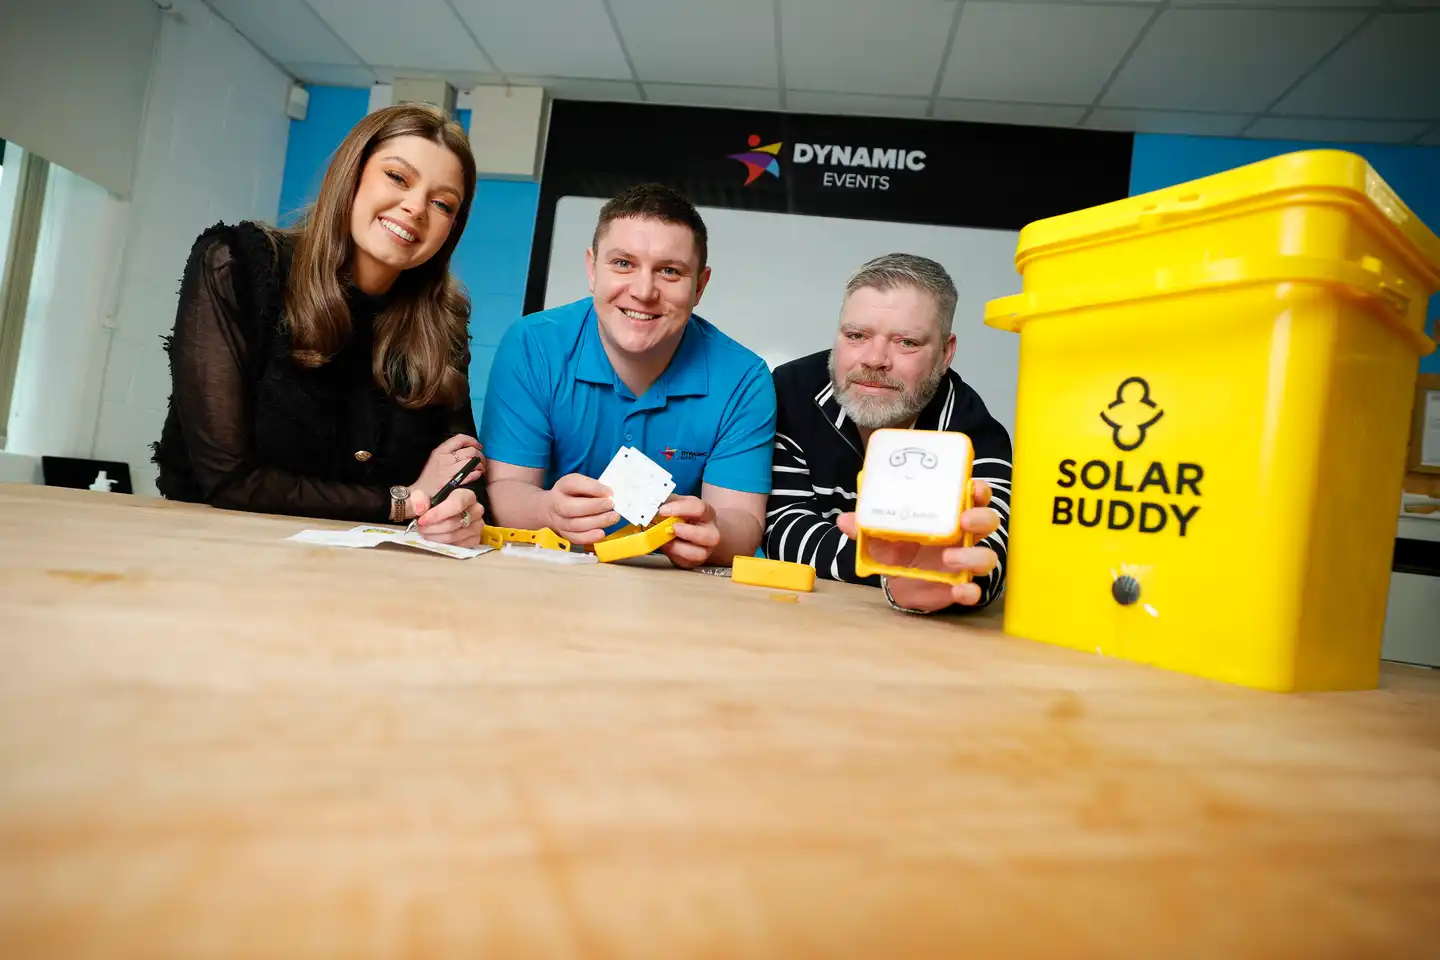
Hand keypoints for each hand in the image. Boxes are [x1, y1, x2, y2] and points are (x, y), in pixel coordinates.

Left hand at [410, 487, 483, 547]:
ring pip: (456, 536)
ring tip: (425, 533)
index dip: (438, 514)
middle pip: (455, 522)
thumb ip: (417, 498)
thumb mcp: (419, 494)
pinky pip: (461, 545)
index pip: (457, 504)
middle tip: (420, 528)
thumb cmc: (428, 501)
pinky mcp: (475, 538)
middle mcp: (476, 508)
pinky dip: (445, 544)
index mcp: (465, 493)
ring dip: (436, 537)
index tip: (422, 520)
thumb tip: (420, 507)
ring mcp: (478, 524)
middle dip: (434, 527)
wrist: (431, 510)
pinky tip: (436, 538)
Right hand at [411, 434, 483, 505]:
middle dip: (480, 455)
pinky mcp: (454, 482)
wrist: (421, 493)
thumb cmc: (430, 477)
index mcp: (441, 451)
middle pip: (470, 451)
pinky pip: (472, 474)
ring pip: (473, 462)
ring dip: (481, 465)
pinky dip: (477, 474)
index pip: (460, 439)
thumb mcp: (436, 459)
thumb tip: (467, 447)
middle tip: (481, 460)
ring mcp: (450, 470)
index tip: (478, 446)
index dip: (473, 441)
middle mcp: (445, 459)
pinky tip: (476, 475)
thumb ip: (449, 451)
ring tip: (480, 468)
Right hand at [541, 473, 620, 544]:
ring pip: (574, 525)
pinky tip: (601, 533)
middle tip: (611, 505)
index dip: (592, 488)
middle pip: (570, 508)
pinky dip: (589, 537)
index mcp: (562, 486)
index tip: (609, 492)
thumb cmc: (573, 494)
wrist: (552, 508)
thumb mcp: (581, 483)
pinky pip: (575, 538)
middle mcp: (557, 504)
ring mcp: (558, 521)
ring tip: (613, 518)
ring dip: (596, 522)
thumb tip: (609, 495)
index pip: (573, 484)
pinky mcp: (564, 534)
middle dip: (593, 507)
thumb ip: (594, 487)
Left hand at [655, 496, 719, 568]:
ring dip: (678, 547)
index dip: (680, 509)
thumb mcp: (677, 504)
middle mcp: (711, 532)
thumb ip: (667, 502)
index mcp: (707, 513)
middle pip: (710, 536)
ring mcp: (705, 549)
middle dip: (687, 532)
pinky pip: (685, 562)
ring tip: (665, 540)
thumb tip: (652, 503)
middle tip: (670, 528)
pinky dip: (672, 554)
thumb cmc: (681, 516)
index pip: (699, 509)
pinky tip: (665, 546)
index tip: (661, 510)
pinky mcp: (694, 561)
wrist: (686, 532)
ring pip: (699, 554)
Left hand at [836, 479, 1001, 611]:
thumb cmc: (896, 545)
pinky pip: (974, 590)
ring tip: (949, 558)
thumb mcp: (880, 534)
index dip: (978, 489)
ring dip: (974, 555)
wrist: (894, 580)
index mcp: (948, 513)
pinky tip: (961, 590)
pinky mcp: (958, 586)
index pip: (973, 494)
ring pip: (986, 556)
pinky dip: (970, 591)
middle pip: (988, 521)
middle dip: (981, 518)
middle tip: (964, 520)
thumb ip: (865, 526)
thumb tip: (844, 520)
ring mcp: (964, 561)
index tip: (971, 487)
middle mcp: (962, 534)